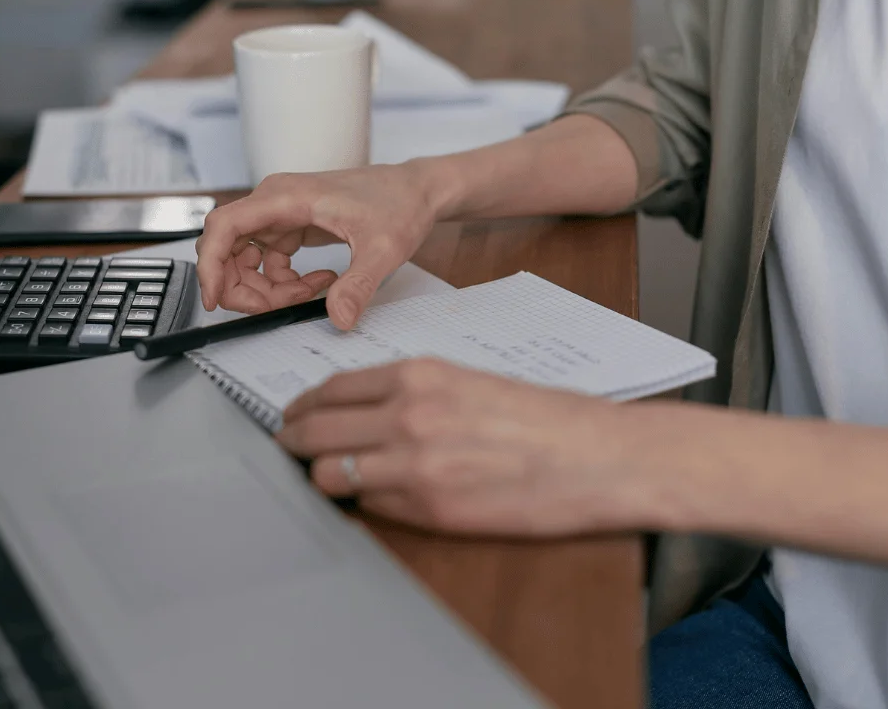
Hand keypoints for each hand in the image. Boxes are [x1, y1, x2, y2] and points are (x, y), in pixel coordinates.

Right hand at [195, 163, 444, 329]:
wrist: (417, 190)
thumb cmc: (400, 204)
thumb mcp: (383, 250)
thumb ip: (359, 285)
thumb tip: (339, 318)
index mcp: (285, 197)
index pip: (225, 226)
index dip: (210, 264)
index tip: (214, 299)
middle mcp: (275, 202)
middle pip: (228, 248)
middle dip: (242, 287)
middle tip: (274, 309)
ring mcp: (282, 215)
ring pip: (247, 259)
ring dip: (267, 288)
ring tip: (310, 294)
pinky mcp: (292, 226)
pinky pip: (269, 262)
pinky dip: (284, 282)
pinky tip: (319, 284)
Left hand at [276, 359, 649, 536]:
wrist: (599, 457)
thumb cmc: (547, 419)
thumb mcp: (470, 382)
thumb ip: (413, 394)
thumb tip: (364, 411)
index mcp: (419, 376)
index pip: (330, 390)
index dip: (302, 407)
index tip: (293, 416)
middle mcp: (408, 416)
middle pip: (315, 431)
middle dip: (294, 442)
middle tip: (288, 449)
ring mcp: (415, 466)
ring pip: (330, 474)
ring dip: (323, 477)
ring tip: (326, 478)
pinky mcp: (431, 511)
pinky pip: (372, 507)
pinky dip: (366, 503)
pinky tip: (376, 498)